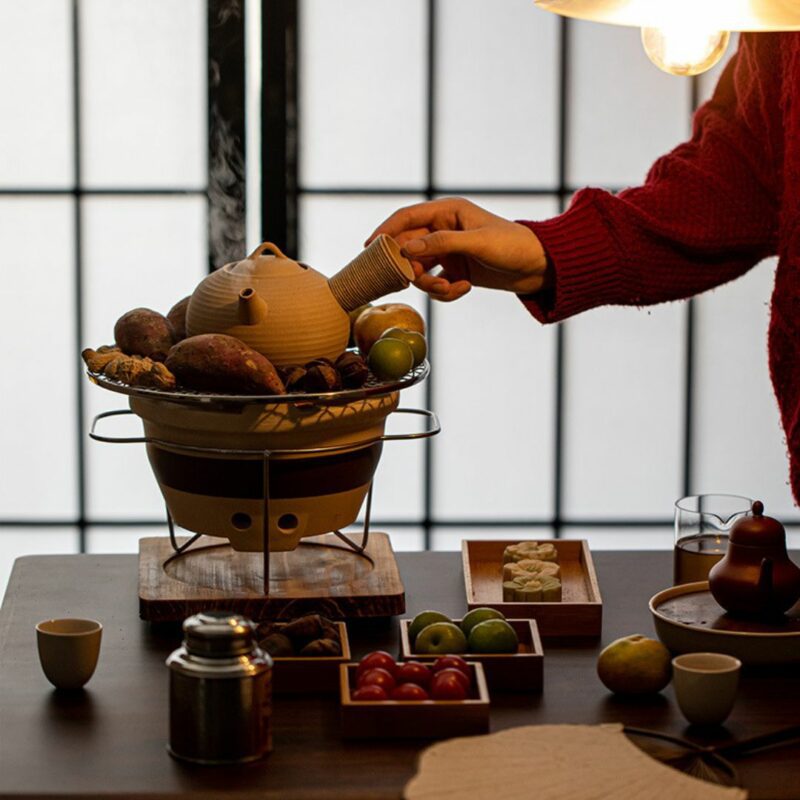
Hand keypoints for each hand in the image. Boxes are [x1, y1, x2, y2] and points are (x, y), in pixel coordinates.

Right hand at [366, 197, 548, 301]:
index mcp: (448, 211)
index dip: (385, 231)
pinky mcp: (456, 270)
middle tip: (420, 281)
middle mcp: (445, 229)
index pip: (406, 218)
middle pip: (409, 248)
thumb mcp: (477, 243)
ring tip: (451, 289)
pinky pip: (436, 284)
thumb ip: (441, 244)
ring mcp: (449, 251)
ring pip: (421, 269)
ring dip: (431, 284)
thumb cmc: (513, 246)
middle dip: (413, 268)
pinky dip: (445, 292)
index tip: (369, 248)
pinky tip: (464, 289)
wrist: (539, 267)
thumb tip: (406, 248)